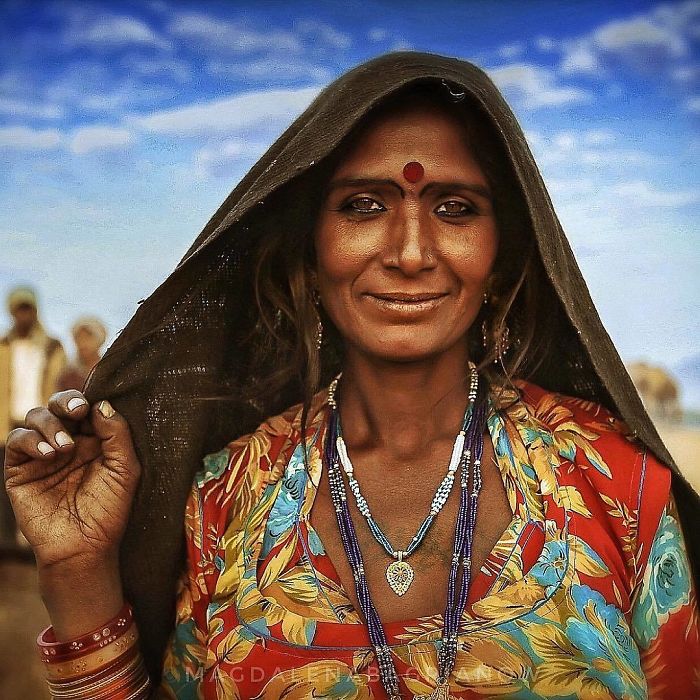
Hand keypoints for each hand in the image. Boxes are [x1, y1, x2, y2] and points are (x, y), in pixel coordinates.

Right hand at [3, 391, 140, 570]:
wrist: (84, 547)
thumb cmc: (110, 510)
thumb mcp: (125, 469)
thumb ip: (116, 434)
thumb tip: (101, 403)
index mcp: (95, 439)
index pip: (87, 406)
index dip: (87, 400)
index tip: (92, 406)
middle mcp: (68, 442)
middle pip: (59, 405)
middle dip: (66, 401)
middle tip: (77, 411)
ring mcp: (43, 454)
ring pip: (36, 416)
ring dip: (50, 425)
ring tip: (64, 449)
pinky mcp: (21, 469)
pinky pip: (17, 440)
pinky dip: (31, 440)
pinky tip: (49, 455)